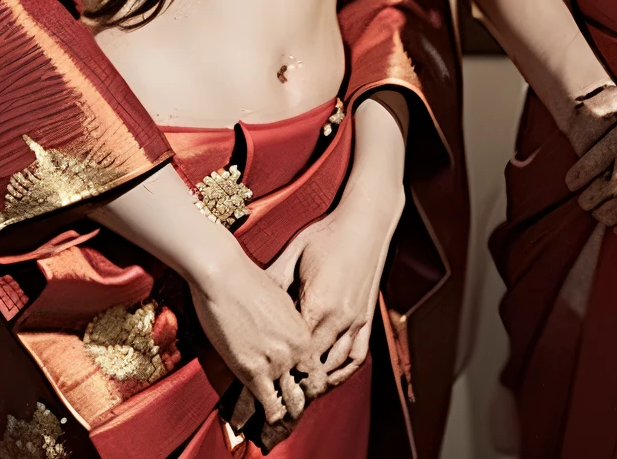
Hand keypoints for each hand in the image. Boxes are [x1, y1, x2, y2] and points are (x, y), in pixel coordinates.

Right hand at [188, 241, 318, 437]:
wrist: (223, 275)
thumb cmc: (247, 281)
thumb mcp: (280, 300)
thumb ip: (289, 322)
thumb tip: (287, 333)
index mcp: (304, 331)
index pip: (317, 370)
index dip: (309, 382)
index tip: (298, 387)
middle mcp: (296, 349)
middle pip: (307, 389)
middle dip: (299, 400)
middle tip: (288, 404)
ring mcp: (276, 361)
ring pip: (291, 402)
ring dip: (284, 410)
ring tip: (276, 414)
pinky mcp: (252, 370)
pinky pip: (268, 404)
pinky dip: (266, 414)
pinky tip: (261, 415)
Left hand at [266, 181, 402, 397]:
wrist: (365, 222)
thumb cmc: (327, 234)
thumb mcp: (294, 253)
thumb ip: (274, 280)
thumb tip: (249, 297)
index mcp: (317, 303)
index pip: (293, 351)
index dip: (277, 369)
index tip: (261, 379)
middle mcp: (339, 318)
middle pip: (313, 366)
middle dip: (294, 383)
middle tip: (275, 394)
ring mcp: (356, 320)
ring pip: (335, 367)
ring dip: (317, 382)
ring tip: (297, 391)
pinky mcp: (367, 318)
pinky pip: (357, 357)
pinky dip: (343, 372)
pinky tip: (329, 377)